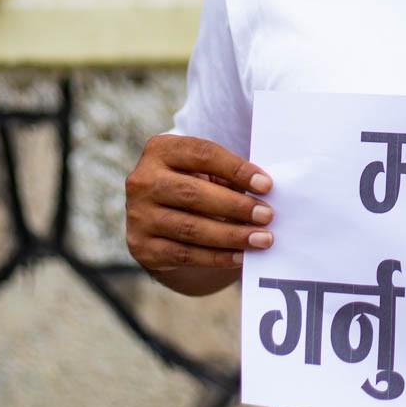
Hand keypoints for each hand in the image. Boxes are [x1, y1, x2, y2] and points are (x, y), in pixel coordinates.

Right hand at [125, 134, 273, 273]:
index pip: (202, 155)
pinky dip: (216, 257)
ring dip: (231, 235)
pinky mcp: (141, 246)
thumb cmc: (193, 186)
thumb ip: (228, 177)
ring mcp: (138, 215)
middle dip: (235, 206)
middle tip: (267, 215)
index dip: (236, 169)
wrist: (158, 219)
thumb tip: (264, 192)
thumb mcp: (205, 172)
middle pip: (193, 193)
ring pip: (190, 228)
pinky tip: (241, 256)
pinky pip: (184, 254)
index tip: (266, 185)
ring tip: (262, 239)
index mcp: (161, 150)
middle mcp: (143, 181)